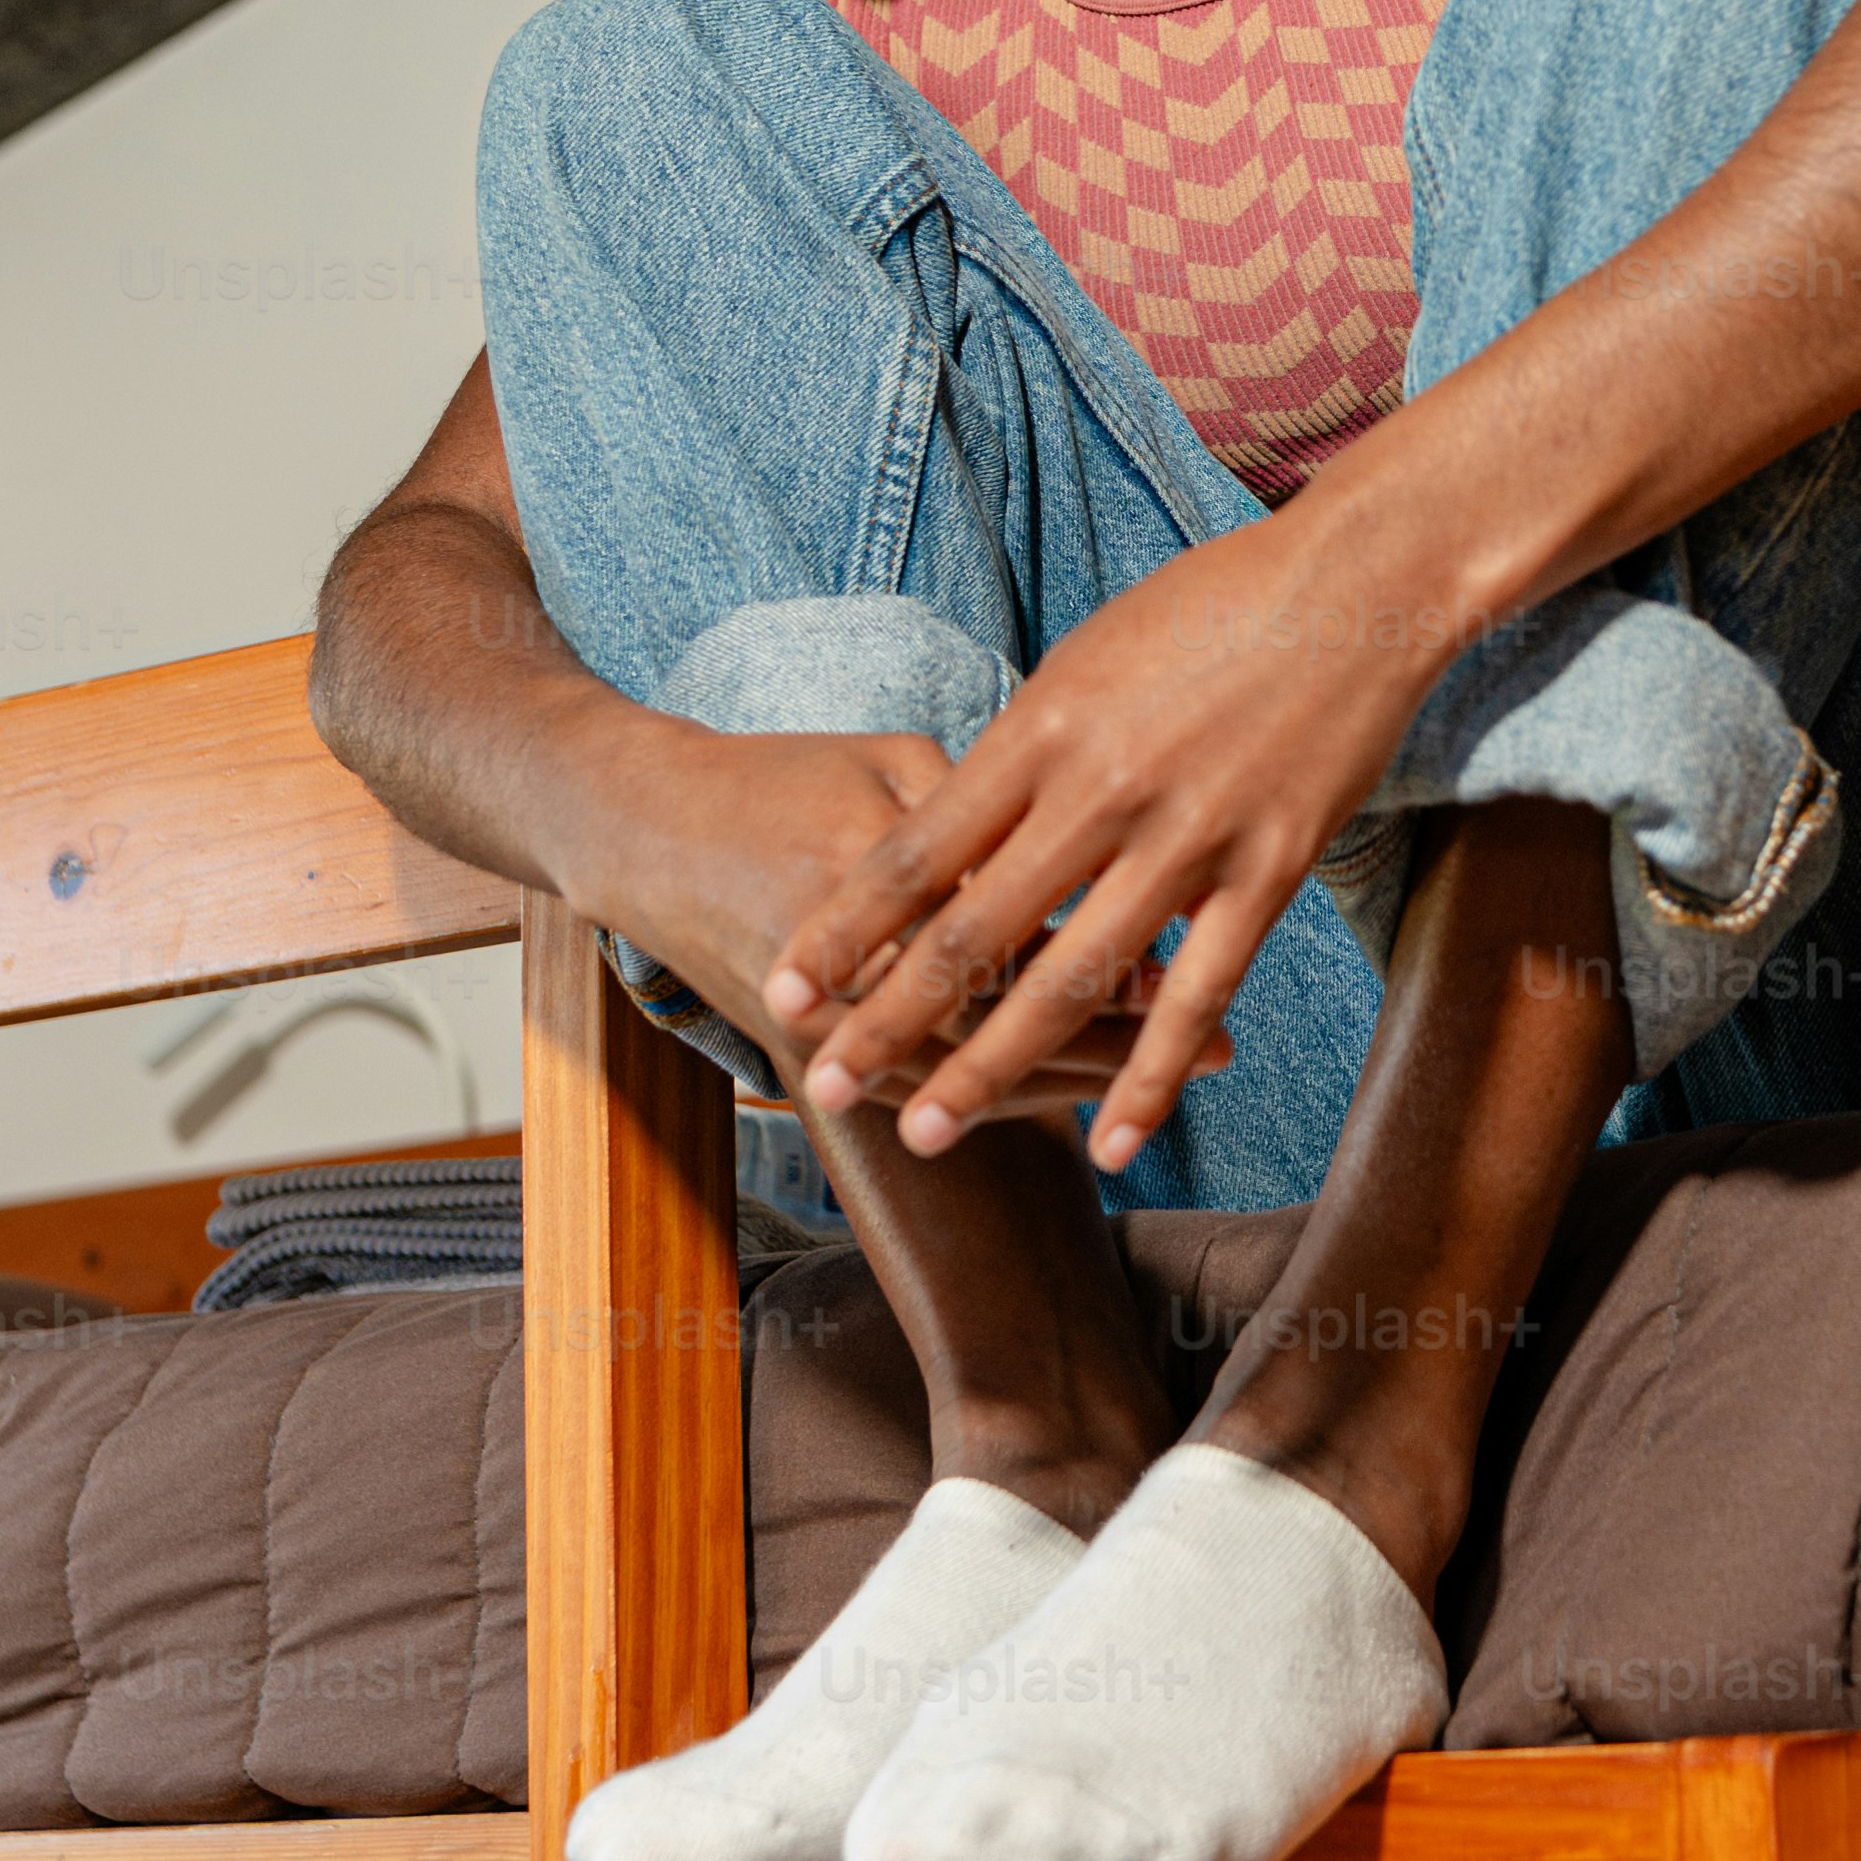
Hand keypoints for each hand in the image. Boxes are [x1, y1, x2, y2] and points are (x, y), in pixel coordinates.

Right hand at [594, 722, 1213, 1116]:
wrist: (642, 831)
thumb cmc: (784, 779)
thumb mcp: (886, 763)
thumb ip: (990, 808)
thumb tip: (1108, 850)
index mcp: (872, 856)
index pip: (1013, 919)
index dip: (1111, 945)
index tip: (1200, 954)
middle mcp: (846, 950)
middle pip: (1004, 1013)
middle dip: (1115, 1036)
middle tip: (1217, 1050)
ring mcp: (818, 1013)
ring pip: (965, 1070)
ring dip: (1068, 1082)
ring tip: (1164, 1085)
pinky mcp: (801, 1047)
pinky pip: (920, 1089)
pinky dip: (999, 1098)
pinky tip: (1070, 1097)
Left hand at [764, 502, 1439, 1171]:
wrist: (1354, 585)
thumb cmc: (1205, 610)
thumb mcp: (1082, 663)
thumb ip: (1019, 752)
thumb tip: (952, 832)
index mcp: (1041, 729)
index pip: (916, 853)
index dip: (844, 929)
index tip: (786, 986)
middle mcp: (1100, 790)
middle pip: (971, 932)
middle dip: (886, 1018)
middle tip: (819, 1082)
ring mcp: (1186, 837)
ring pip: (1072, 981)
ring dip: (991, 1070)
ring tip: (928, 1133)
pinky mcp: (1267, 871)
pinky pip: (1197, 994)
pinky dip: (1149, 1079)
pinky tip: (1109, 1143)